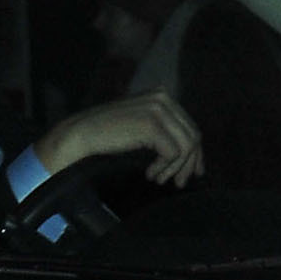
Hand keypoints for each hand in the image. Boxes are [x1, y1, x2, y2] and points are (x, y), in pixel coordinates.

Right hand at [33, 92, 204, 187]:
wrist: (84, 133)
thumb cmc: (111, 134)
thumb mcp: (143, 126)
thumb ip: (166, 131)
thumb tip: (192, 153)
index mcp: (162, 95)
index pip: (191, 127)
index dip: (195, 153)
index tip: (193, 173)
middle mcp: (163, 97)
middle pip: (193, 137)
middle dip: (188, 164)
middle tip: (178, 183)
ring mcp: (158, 109)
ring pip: (186, 147)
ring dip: (175, 169)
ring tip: (160, 179)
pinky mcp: (152, 124)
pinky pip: (173, 154)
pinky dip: (164, 168)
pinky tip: (150, 174)